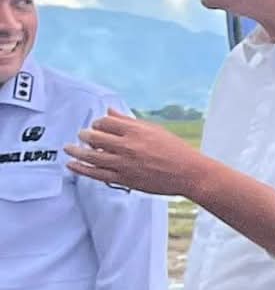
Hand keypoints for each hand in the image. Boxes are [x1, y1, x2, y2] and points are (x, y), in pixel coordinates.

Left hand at [65, 111, 205, 197]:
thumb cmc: (175, 151)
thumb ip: (128, 121)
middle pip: (94, 137)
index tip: (98, 127)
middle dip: (85, 136)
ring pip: (91, 156)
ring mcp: (125, 163)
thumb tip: (109, 111)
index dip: (98, 124)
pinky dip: (81, 169)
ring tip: (69, 148)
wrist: (190, 174)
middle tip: (82, 136)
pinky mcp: (125, 178)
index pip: (105, 122)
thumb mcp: (154, 130)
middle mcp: (128, 146)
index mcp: (135, 131)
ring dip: (76, 151)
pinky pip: (97, 174)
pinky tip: (72, 165)